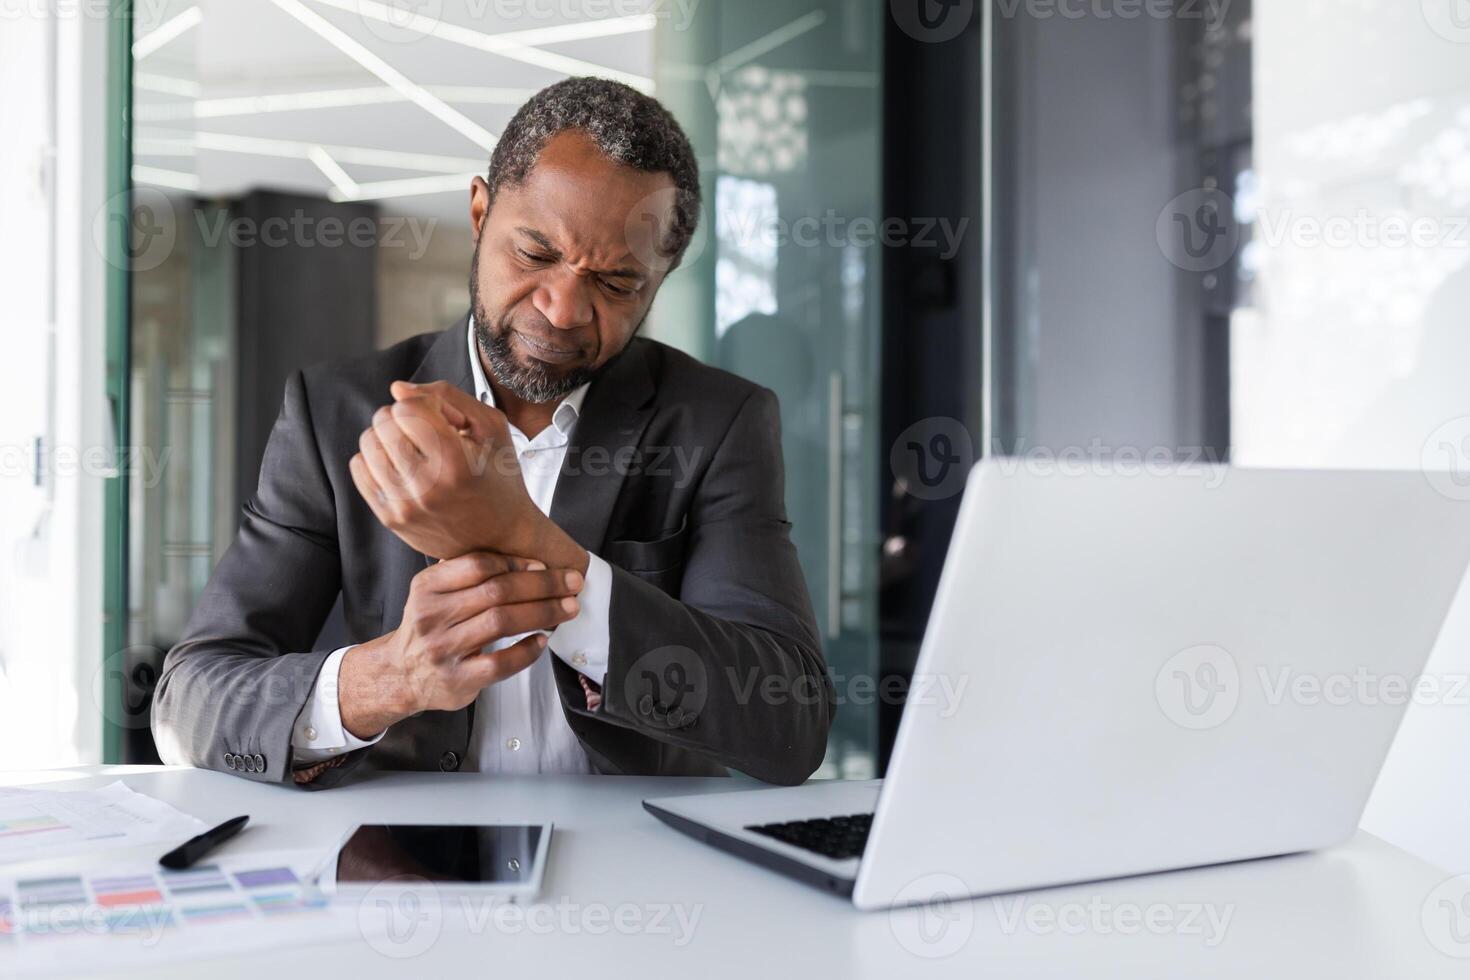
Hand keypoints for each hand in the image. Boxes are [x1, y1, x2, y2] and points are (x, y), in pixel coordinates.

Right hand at [337, 552, 583, 737]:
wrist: (402, 674)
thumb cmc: (430, 628)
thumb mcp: (434, 592)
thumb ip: (467, 574)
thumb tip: (530, 562)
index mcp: (428, 587)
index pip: (478, 565)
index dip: (516, 562)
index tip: (544, 564)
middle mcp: (432, 616)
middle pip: (497, 592)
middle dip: (542, 585)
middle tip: (571, 583)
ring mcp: (444, 649)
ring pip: (501, 622)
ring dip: (543, 612)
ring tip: (567, 608)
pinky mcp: (458, 678)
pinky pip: (500, 663)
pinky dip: (526, 650)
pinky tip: (541, 640)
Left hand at [350, 381, 539, 560]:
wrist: (500, 537)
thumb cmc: (498, 476)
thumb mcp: (491, 427)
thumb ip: (448, 396)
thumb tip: (397, 389)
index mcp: (456, 463)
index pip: (407, 408)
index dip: (426, 403)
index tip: (446, 419)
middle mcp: (426, 487)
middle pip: (383, 421)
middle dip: (404, 416)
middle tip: (429, 432)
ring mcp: (404, 506)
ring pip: (368, 443)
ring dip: (388, 436)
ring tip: (415, 447)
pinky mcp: (390, 518)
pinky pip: (359, 469)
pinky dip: (376, 459)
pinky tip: (402, 465)